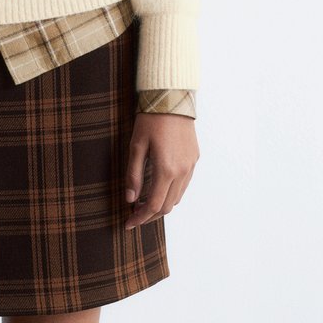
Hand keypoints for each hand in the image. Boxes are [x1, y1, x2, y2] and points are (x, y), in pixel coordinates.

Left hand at [124, 112, 198, 229]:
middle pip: (167, 206)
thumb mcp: (136, 145)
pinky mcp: (194, 159)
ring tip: (143, 202)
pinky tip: (159, 187)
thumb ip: (133, 174)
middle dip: (150, 215)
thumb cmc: (150, 119)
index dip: (140, 218)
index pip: (153, 205)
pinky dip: (171, 192)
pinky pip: (184, 184)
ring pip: (177, 197)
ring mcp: (191, 166)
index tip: (128, 223)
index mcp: (166, 169)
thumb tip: (129, 199)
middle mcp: (182, 171)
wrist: (172, 99)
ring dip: (161, 204)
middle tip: (134, 215)